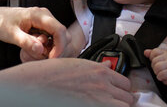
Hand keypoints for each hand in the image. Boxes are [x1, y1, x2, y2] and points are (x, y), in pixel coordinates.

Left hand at [0, 6, 69, 59]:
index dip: (59, 47)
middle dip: (55, 49)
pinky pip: (52, 39)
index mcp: (39, 15)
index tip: (51, 59)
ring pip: (59, 39)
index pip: (60, 30)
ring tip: (33, 50)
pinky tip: (34, 48)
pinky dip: (47, 47)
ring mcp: (45, 21)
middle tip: (39, 55)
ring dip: (50, 49)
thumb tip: (40, 49)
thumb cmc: (1, 22)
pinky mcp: (43, 27)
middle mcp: (46, 16)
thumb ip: (25, 41)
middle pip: (63, 35)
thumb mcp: (11, 34)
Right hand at [0, 58, 133, 106]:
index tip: (119, 92)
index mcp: (100, 72)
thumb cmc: (53, 74)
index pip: (126, 83)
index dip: (122, 89)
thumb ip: (96, 68)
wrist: (38, 84)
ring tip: (108, 105)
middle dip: (123, 100)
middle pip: (128, 98)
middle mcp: (104, 86)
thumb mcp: (77, 64)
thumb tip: (107, 67)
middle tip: (115, 102)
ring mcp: (100, 100)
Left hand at [144, 48, 166, 85]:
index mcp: (165, 52)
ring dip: (156, 72)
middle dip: (154, 67)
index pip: (154, 52)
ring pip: (157, 67)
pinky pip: (161, 74)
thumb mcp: (158, 58)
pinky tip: (162, 77)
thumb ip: (151, 54)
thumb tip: (145, 52)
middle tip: (158, 69)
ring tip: (160, 73)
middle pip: (154, 61)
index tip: (155, 62)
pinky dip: (160, 77)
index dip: (151, 58)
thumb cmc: (165, 67)